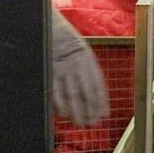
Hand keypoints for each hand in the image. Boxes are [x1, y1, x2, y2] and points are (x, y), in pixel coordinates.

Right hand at [48, 5, 107, 126]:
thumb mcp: (82, 52)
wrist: (50, 28)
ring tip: (80, 122)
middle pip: (85, 94)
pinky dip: (61, 105)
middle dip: (89, 111)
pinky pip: (56, 93)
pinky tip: (64, 114)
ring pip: (71, 96)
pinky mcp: (50, 72)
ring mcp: (62, 69)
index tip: (103, 115)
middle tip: (91, 123)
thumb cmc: (67, 41)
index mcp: (88, 59)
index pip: (97, 86)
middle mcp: (77, 65)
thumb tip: (97, 97)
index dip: (100, 102)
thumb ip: (89, 72)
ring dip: (76, 112)